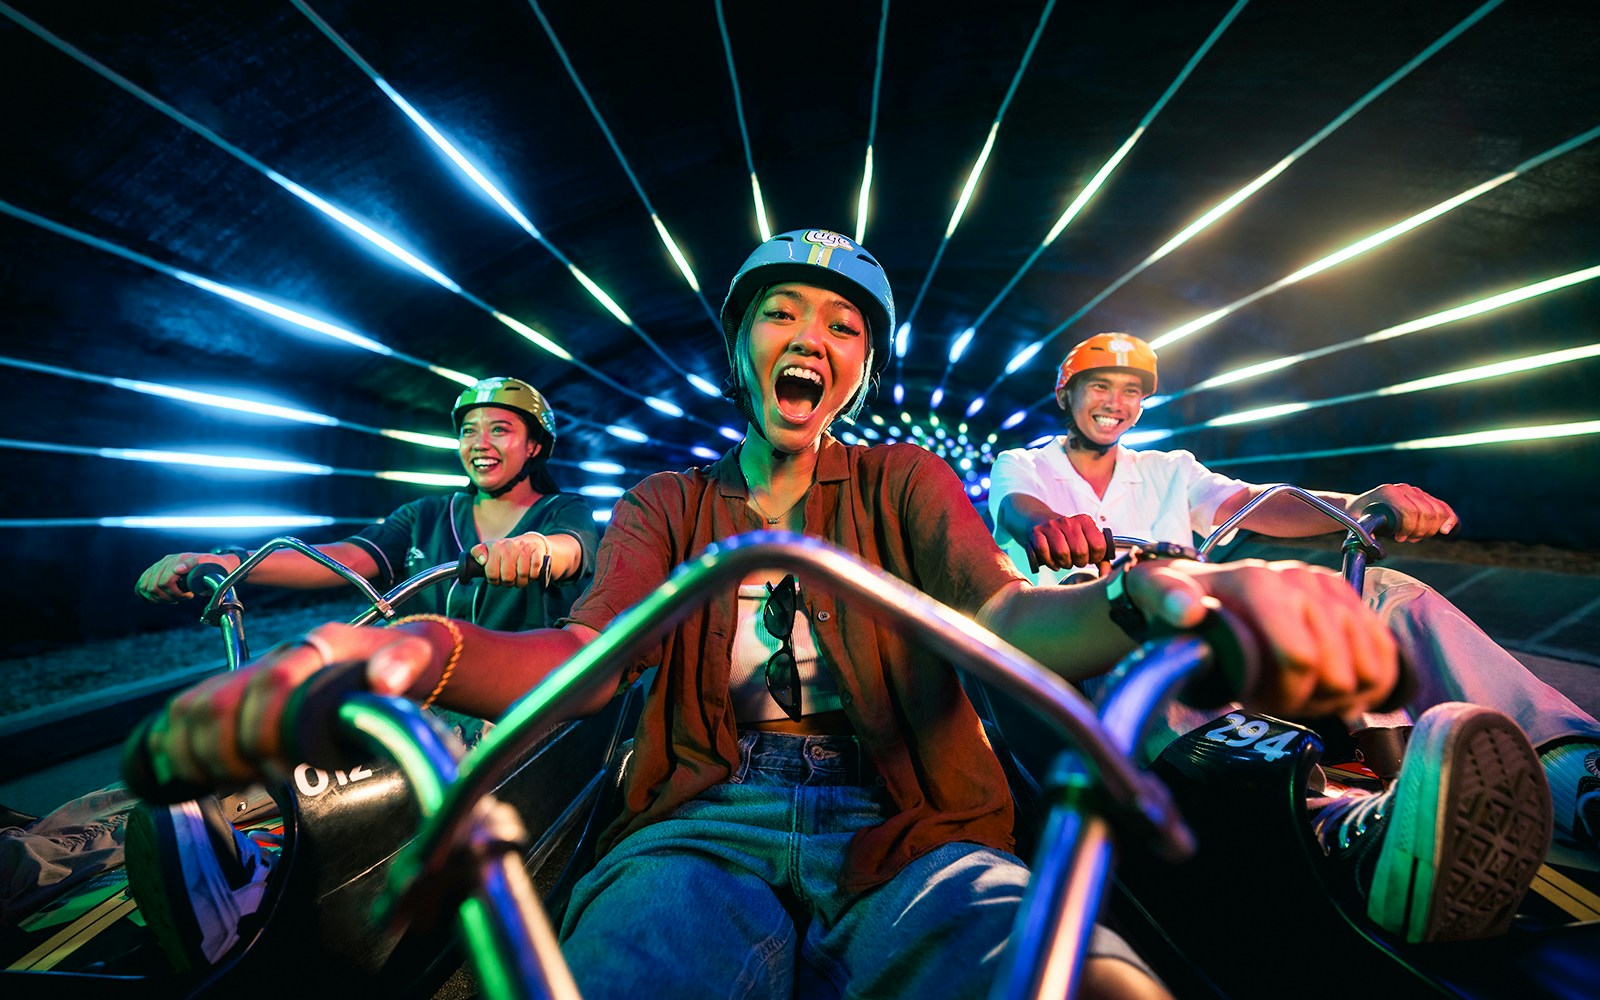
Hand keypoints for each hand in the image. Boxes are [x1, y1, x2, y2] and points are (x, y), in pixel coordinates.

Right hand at [135, 551, 238, 603]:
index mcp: (179, 559)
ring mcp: (160, 565)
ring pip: (145, 587)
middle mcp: (167, 561)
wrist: (215, 564)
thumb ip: (196, 564)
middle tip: (181, 598)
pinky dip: (148, 594)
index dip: (175, 593)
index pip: (165, 582)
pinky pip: (142, 583)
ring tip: (174, 598)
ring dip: (158, 597)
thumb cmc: (214, 567)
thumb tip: (176, 569)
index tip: (189, 596)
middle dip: (167, 597)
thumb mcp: (210, 565)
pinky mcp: (156, 570)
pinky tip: (160, 597)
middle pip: (153, 587)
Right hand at [136, 622, 438, 790]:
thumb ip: (403, 664)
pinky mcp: (244, 690)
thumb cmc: (404, 661)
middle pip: (222, 697)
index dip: (267, 726)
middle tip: (245, 782)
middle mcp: (279, 655)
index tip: (279, 768)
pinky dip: (177, 742)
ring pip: (197, 703)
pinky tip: (186, 772)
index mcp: (318, 646)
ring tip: (221, 782)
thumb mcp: (416, 659)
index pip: (274, 680)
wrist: (398, 649)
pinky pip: (192, 709)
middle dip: (223, 749)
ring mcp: (257, 671)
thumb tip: (384, 679)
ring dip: (196, 750)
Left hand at [472, 533, 549, 587]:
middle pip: (507, 577)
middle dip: (509, 583)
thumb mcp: (490, 549)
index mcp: (495, 546)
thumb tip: (482, 561)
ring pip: (522, 575)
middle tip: (510, 580)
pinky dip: (533, 576)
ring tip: (520, 578)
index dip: (494, 581)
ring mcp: (524, 548)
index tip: (497, 579)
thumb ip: (478, 553)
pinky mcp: (537, 551)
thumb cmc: (507, 551)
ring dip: (522, 582)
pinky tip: (530, 573)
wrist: (530, 542)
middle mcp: (509, 546)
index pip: (491, 573)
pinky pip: (534, 571)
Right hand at [1027, 513, 1111, 574]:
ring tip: (1065, 560)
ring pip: (1062, 553)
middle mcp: (1069, 520)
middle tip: (1076, 560)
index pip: (1098, 546)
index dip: (1095, 557)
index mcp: (1085, 520)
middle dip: (1079, 562)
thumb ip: (1102, 560)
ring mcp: (1052, 525)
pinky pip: (1044, 552)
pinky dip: (1050, 562)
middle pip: (1080, 552)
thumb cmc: (1070, 538)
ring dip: (1064, 563)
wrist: (1043, 522)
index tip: (1091, 557)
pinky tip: (1053, 560)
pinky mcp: (1036, 532)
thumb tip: (1107, 575)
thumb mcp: (1088, 543)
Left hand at [1126, 558, 1397, 719]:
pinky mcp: (1350, 598)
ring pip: (1369, 668)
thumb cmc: (1181, 598)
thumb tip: (1188, 611)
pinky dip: (1369, 684)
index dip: (1283, 697)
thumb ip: (1166, 598)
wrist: (1204, 583)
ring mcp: (1329, 589)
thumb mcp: (1158, 592)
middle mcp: (1301, 580)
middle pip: (1337, 674)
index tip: (1257, 702)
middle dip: (1307, 701)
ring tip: (1301, 692)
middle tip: (1277, 700)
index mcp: (1259, 583)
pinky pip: (1386, 653)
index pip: (1299, 659)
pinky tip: (1336, 690)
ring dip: (1338, 696)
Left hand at [1352, 483, 1457, 542]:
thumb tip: (1377, 546)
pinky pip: (1442, 506)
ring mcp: (1414, 491)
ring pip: (1437, 511)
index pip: (1412, 511)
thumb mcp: (1359, 525)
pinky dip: (1448, 518)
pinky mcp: (1421, 496)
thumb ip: (1367, 534)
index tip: (1399, 538)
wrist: (1358, 506)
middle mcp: (1403, 489)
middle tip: (1409, 538)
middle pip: (1427, 512)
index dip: (1410, 528)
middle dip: (1421, 531)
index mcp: (1388, 493)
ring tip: (1415, 536)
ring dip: (1430, 529)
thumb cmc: (1358, 517)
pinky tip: (1445, 530)